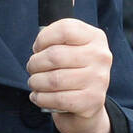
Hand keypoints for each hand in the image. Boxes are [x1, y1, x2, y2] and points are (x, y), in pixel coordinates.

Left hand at [26, 18, 112, 132]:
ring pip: (54, 79)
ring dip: (35, 82)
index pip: (65, 30)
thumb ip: (55, 42)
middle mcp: (100, 56)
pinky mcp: (92, 100)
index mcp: (95, 37)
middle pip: (55, 56)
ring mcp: (99, 79)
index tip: (37, 48)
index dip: (43, 38)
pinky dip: (41, 98)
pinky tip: (38, 96)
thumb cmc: (71, 70)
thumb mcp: (69, 49)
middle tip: (32, 69)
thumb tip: (38, 49)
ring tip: (34, 83)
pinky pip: (57, 99)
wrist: (87, 102)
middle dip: (34, 64)